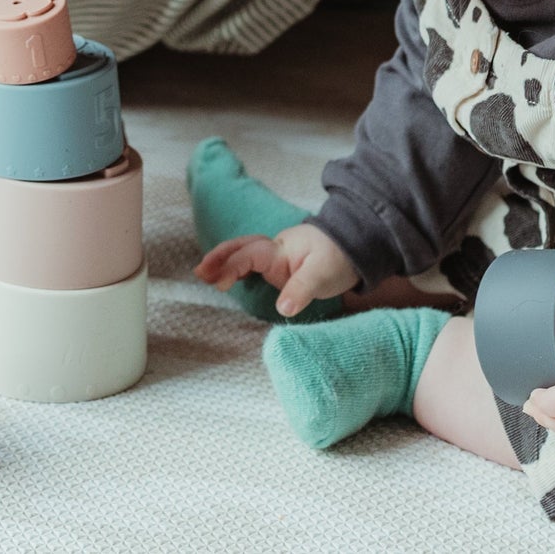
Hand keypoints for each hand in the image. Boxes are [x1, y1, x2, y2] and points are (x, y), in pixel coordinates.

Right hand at [195, 223, 358, 316]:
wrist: (354, 247)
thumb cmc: (338, 257)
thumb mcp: (323, 274)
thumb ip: (302, 289)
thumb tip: (282, 307)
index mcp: (281, 249)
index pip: (250, 255)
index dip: (232, 266)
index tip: (218, 282)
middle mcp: (274, 250)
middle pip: (240, 248)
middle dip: (219, 258)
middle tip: (199, 272)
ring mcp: (276, 258)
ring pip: (244, 254)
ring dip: (223, 262)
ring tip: (204, 276)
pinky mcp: (279, 267)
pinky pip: (252, 263)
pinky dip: (236, 268)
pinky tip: (227, 279)